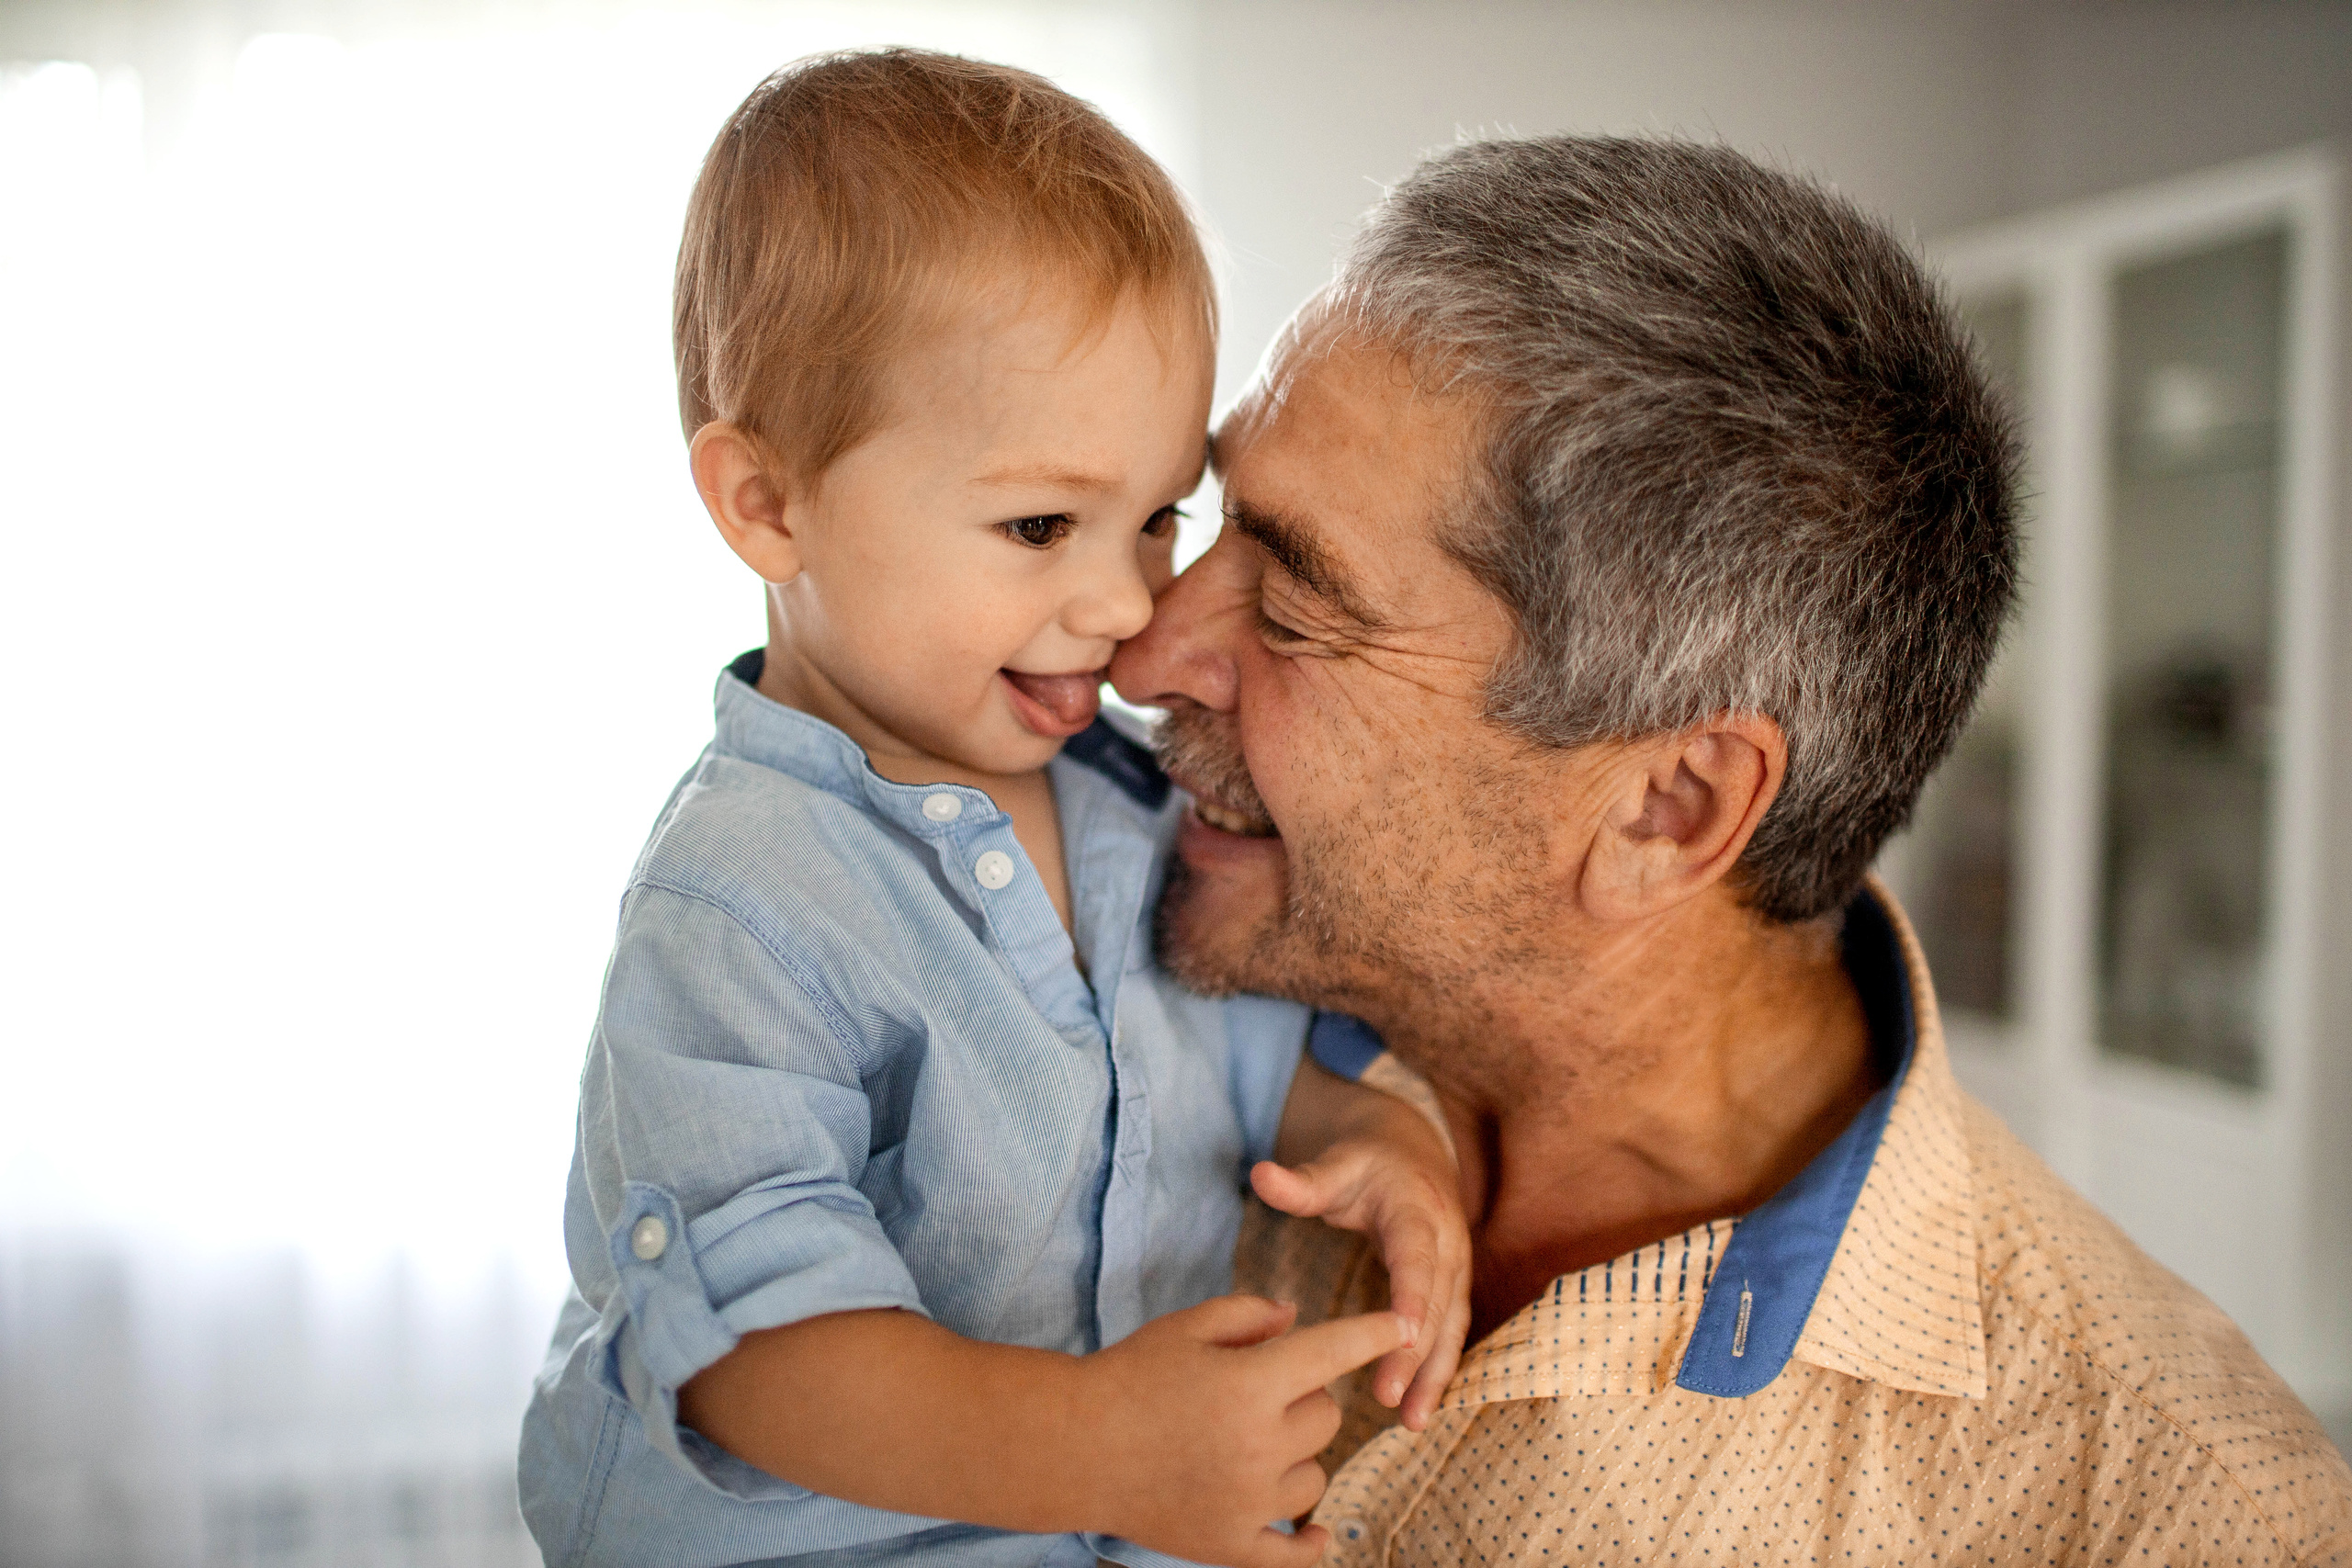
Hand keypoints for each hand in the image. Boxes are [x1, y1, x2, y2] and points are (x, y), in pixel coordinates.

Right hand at [1074, 1294, 1411, 1567]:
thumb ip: (1248, 1315)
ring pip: (1317, 1474)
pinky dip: (1311, 1542)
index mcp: (1249, 1383)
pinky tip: (1318, 1535)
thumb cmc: (1128, 1376)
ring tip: (1252, 1443)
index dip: (1374, 1333)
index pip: (1334, 1353)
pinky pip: (1295, 1551)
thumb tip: (1297, 1317)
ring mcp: (1248, 1501)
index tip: (1404, 1326)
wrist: (1073, 1448)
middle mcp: (1258, 1445)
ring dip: (1299, 1455)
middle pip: (1328, 1416)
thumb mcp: (1186, 1327)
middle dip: (1308, 1396)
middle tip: (1263, 1390)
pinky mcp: (1232, 1544)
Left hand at [1251, 1136, 1471, 1430]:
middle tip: (1387, 1398)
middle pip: (1436, 1303)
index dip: (1412, 1295)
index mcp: (1417, 1211)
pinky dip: (1435, 1373)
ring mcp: (1455, 1269)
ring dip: (1432, 1375)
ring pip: (1450, 1327)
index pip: (1417, 1257)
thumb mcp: (1336, 1165)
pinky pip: (1449, 1335)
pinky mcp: (1452, 1290)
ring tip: (1410, 1422)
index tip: (1402, 1333)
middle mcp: (1446, 1242)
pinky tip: (1417, 1412)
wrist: (1411, 1153)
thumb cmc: (1366, 1163)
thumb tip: (1260, 1174)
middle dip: (1415, 1353)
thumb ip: (1301, 1181)